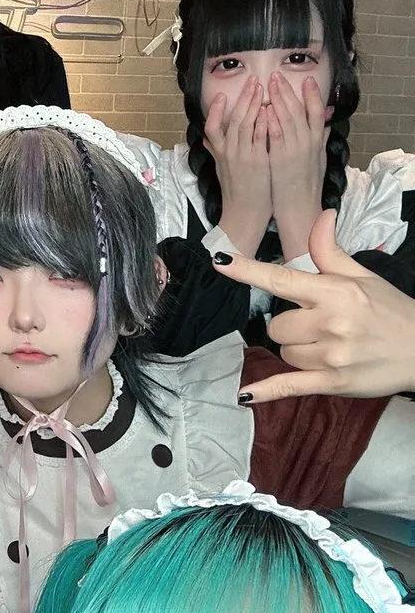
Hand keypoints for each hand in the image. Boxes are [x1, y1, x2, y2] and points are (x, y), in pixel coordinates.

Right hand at [204, 77, 272, 256]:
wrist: (244, 214)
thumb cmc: (237, 192)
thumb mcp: (222, 169)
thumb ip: (216, 151)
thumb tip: (209, 140)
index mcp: (220, 154)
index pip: (212, 127)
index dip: (217, 110)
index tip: (222, 95)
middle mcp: (229, 153)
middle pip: (233, 120)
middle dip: (243, 98)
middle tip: (252, 81)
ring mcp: (243, 157)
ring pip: (245, 125)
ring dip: (254, 104)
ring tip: (262, 88)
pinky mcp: (257, 162)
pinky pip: (260, 138)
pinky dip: (264, 123)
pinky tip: (271, 110)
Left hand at [215, 209, 414, 399]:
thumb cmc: (391, 311)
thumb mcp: (363, 277)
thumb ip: (330, 252)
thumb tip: (319, 217)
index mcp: (334, 293)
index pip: (282, 279)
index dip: (248, 270)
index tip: (221, 260)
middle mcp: (330, 323)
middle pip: (276, 326)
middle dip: (290, 326)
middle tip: (319, 325)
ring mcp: (331, 355)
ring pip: (283, 353)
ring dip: (298, 350)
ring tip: (329, 346)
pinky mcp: (334, 382)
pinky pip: (289, 386)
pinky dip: (267, 391)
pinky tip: (245, 395)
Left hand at [265, 74, 327, 260]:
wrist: (300, 209)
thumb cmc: (306, 186)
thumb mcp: (318, 160)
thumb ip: (321, 139)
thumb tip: (325, 123)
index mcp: (317, 142)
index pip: (317, 112)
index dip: (312, 95)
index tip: (305, 80)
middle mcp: (308, 144)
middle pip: (299, 111)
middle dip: (287, 91)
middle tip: (276, 76)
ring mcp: (294, 151)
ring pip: (287, 120)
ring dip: (277, 100)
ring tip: (268, 86)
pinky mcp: (280, 160)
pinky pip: (275, 137)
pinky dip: (270, 122)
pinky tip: (264, 110)